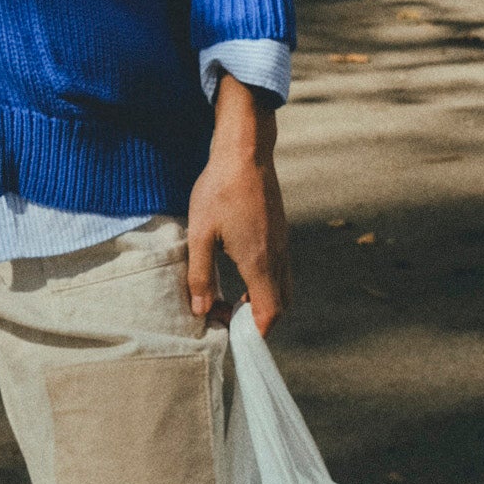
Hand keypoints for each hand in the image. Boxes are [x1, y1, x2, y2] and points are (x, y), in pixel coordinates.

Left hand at [187, 73, 290, 334]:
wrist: (245, 152)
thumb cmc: (220, 189)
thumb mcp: (200, 233)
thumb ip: (200, 275)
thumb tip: (200, 309)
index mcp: (259, 261)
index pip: (270, 313)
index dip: (254, 332)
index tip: (231, 331)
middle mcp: (278, 256)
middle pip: (281, 305)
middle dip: (258, 320)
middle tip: (227, 316)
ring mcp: (284, 244)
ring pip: (283, 287)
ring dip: (261, 301)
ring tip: (230, 297)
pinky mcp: (281, 233)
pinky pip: (281, 270)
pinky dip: (265, 283)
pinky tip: (240, 272)